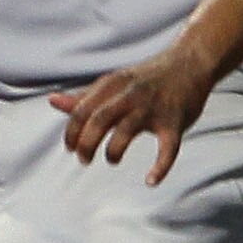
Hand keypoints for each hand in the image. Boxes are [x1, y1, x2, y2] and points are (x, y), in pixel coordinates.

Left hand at [48, 46, 216, 182]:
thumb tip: (52, 101)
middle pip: (99, 119)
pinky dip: (161, 166)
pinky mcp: (176, 121)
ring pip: (127, 130)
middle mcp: (131, 94)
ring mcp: (154, 108)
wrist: (191, 62)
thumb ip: (85, 96)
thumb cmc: (147, 78)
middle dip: (86, 143)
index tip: (71, 148)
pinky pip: (168, 147)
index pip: (81, 110)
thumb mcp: (114, 83)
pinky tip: (151, 181)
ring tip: (112, 160)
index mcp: (112, 84)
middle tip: (83, 160)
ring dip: (113, 150)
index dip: (72, 132)